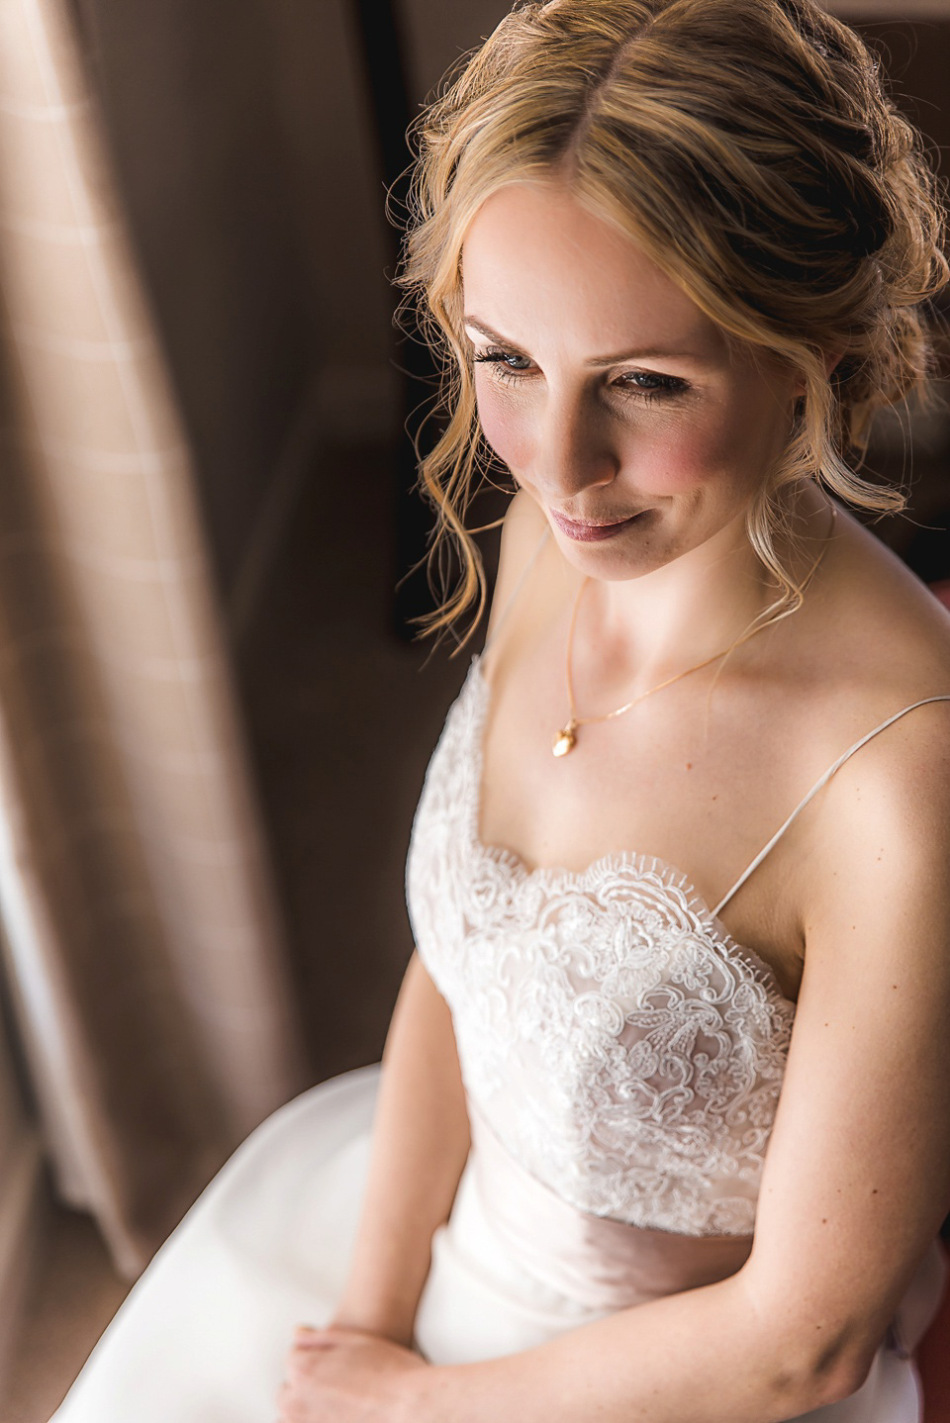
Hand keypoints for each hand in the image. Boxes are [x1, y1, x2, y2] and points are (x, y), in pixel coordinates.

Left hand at [276, 1324, 427, 1422]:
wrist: (414, 1408)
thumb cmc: (390, 1372)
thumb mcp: (355, 1340)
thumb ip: (318, 1337)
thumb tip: (297, 1333)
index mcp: (303, 1369)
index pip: (293, 1360)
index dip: (316, 1359)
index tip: (336, 1366)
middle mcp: (297, 1402)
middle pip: (287, 1393)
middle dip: (305, 1389)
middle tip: (339, 1389)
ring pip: (291, 1418)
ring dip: (306, 1412)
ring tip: (340, 1406)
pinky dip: (317, 1422)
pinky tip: (340, 1418)